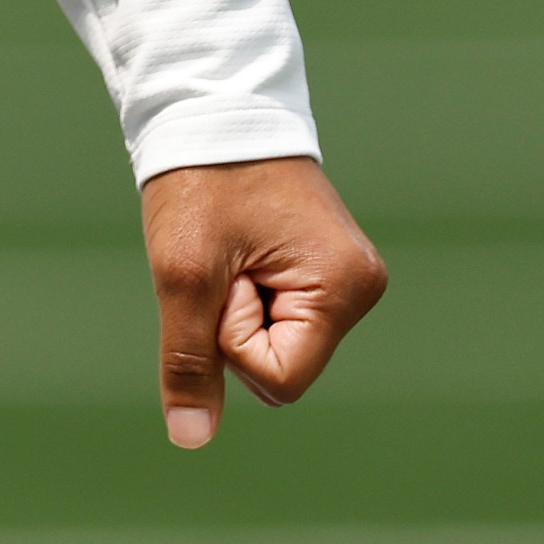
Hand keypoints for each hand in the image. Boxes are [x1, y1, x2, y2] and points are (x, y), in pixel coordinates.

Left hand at [140, 155, 384, 448]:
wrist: (209, 106)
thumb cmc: (202, 177)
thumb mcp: (183, 271)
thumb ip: (189, 358)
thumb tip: (191, 437)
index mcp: (345, 287)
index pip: (278, 378)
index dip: (231, 338)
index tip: (224, 271)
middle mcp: (360, 286)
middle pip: (279, 364)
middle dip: (234, 322)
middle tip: (227, 250)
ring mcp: (344, 277)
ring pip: (274, 342)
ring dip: (236, 304)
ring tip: (233, 241)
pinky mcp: (323, 267)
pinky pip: (275, 314)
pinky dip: (244, 290)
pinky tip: (242, 245)